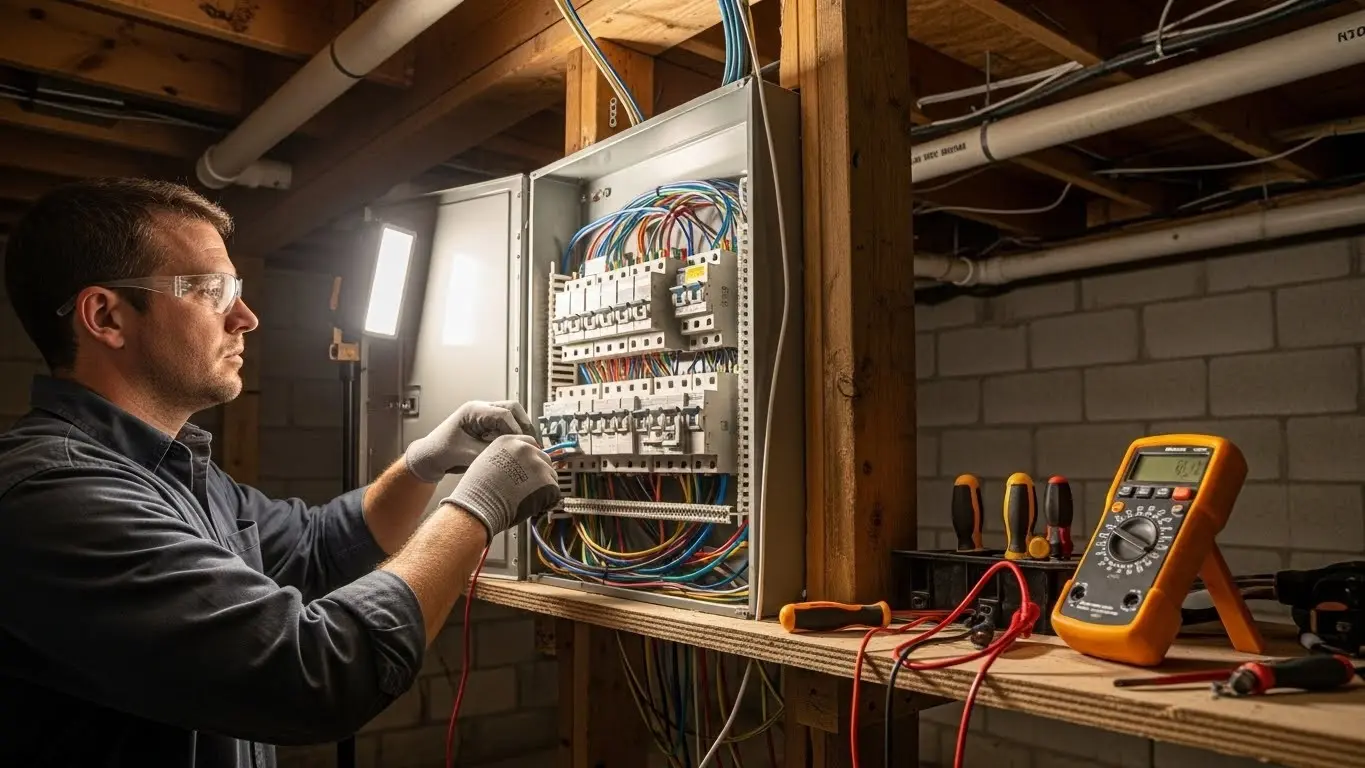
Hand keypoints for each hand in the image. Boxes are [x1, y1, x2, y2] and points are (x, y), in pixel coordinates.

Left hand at [404, 400, 535, 481]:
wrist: (428, 457)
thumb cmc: (440, 452)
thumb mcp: (466, 454)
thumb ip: (490, 452)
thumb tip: (512, 453)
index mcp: (474, 410)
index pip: (504, 413)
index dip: (516, 430)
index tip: (522, 444)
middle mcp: (481, 410)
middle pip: (512, 409)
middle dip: (524, 425)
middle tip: (531, 443)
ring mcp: (484, 417)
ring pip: (512, 416)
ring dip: (520, 430)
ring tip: (526, 446)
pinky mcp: (486, 427)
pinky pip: (506, 427)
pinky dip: (514, 436)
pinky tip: (516, 449)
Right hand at [441, 435, 561, 542]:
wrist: (479, 505)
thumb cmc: (476, 490)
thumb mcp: (486, 461)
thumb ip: (504, 457)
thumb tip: (514, 465)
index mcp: (509, 441)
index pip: (531, 444)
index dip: (532, 459)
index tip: (532, 468)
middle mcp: (526, 449)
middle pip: (543, 458)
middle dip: (539, 473)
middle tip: (529, 488)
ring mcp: (538, 464)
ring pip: (551, 476)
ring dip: (544, 488)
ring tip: (527, 498)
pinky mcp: (547, 481)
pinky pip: (554, 492)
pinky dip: (548, 502)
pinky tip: (534, 506)